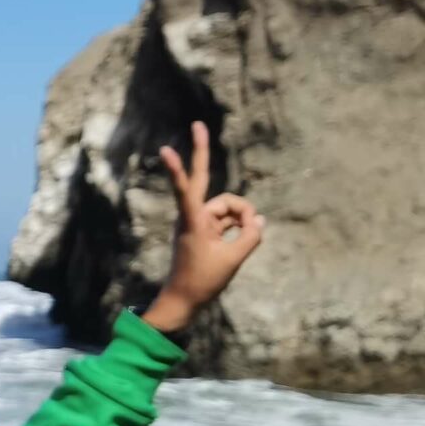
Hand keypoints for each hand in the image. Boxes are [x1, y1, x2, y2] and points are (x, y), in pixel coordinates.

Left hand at [141, 121, 264, 334]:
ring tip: (244, 240)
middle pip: (206, 182)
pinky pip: (228, 220)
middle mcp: (192, 216)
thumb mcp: (233, 259)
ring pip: (228, 207)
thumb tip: (259, 220)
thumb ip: (251, 236)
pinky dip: (240, 226)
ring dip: (242, 218)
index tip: (165, 150)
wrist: (184, 301)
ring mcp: (198, 222)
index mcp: (192, 221)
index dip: (178, 169)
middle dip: (203, 153)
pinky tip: (248, 237)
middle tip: (198, 124)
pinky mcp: (205, 230)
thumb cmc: (203, 281)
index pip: (186, 189)